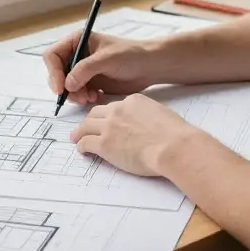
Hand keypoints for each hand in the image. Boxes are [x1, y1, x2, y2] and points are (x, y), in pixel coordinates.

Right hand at [42, 32, 158, 105]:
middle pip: (57, 73)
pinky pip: (77, 93)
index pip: (53, 55)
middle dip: (64, 87)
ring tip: (90, 98)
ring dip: (74, 95)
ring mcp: (83, 70)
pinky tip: (96, 97)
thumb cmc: (130, 54)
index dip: (53, 72)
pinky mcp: (91, 82)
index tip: (60, 88)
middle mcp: (77, 55)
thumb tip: (67, 84)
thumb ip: (85, 69)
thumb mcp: (106, 58)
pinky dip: (83, 98)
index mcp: (78, 41)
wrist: (149, 66)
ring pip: (66, 86)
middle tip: (78, 97)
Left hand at [70, 94, 192, 176]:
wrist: (172, 146)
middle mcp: (118, 110)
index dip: (109, 115)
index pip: (114, 106)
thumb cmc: (173, 134)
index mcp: (132, 101)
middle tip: (86, 127)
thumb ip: (146, 115)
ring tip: (76, 137)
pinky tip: (82, 149)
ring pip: (86, 125)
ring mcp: (109, 126)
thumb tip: (143, 125)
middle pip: (96, 113)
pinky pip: (85, 142)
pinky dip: (81, 145)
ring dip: (80, 131)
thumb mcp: (159, 114)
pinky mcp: (104, 144)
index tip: (108, 121)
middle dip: (90, 120)